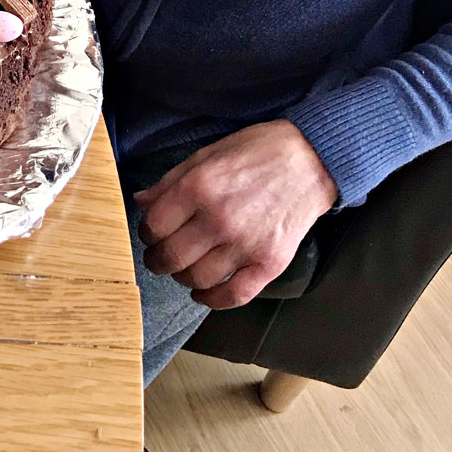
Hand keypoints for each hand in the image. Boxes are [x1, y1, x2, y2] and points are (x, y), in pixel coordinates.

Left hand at [133, 120, 337, 309]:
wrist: (310, 160)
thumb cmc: (256, 151)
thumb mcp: (207, 154)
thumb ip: (171, 181)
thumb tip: (141, 202)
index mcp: (199, 187)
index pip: (154, 226)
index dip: (146, 233)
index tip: (150, 233)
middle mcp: (219, 219)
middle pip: (171, 257)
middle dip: (157, 261)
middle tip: (158, 257)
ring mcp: (245, 244)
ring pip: (197, 279)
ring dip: (182, 277)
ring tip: (183, 268)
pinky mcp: (269, 264)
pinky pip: (233, 296)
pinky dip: (212, 300)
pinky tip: (203, 292)